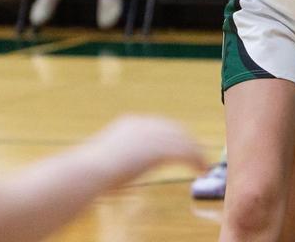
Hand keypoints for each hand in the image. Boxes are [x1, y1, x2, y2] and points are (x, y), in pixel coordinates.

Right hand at [86, 116, 206, 183]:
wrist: (90, 170)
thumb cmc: (91, 170)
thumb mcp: (108, 157)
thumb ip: (122, 156)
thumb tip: (123, 166)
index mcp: (130, 123)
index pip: (161, 125)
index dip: (174, 135)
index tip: (183, 145)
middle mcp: (144, 124)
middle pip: (176, 129)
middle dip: (189, 142)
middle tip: (199, 155)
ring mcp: (152, 135)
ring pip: (184, 141)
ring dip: (196, 154)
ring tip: (204, 166)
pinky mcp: (160, 149)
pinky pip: (185, 153)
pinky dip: (196, 161)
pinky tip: (201, 170)